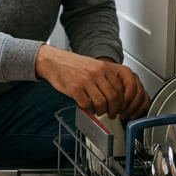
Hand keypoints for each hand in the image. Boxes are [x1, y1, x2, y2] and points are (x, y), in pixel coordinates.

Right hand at [35, 46, 150, 118]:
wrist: (53, 61)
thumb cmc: (73, 65)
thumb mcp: (93, 66)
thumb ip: (105, 77)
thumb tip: (117, 96)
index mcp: (103, 67)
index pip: (121, 87)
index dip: (123, 101)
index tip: (121, 107)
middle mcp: (96, 73)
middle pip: (114, 96)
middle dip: (114, 109)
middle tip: (112, 114)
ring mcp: (85, 80)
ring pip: (102, 102)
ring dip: (102, 111)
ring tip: (99, 112)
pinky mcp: (75, 88)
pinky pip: (86, 104)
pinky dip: (87, 108)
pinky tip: (86, 106)